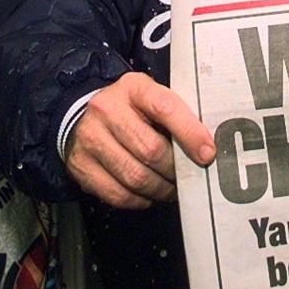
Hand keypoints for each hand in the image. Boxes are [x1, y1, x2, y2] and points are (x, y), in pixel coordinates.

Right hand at [66, 72, 215, 208]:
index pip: (164, 108)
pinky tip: (148, 193)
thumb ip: (176, 114)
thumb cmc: (130, 108)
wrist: (82, 115)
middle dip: (175, 170)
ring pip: (135, 177)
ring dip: (160, 189)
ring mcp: (90, 139)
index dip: (189, 132)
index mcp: (132, 88)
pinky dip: (140, 200)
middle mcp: (106, 110)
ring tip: (170, 188)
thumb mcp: (151, 97)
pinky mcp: (81, 166)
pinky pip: (118, 194)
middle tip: (188, 176)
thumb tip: (206, 147)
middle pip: (150, 150)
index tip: (207, 153)